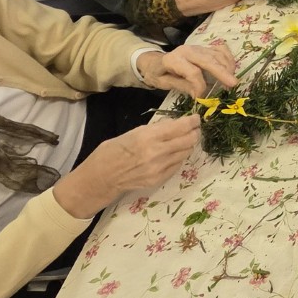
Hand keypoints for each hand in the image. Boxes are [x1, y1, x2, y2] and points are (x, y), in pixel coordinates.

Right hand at [52, 115, 200, 218]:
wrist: (101, 178)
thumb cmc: (112, 151)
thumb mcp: (132, 132)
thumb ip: (154, 129)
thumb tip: (173, 124)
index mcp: (147, 137)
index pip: (180, 127)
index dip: (192, 121)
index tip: (196, 118)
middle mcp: (156, 153)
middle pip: (188, 140)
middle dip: (195, 132)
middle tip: (195, 128)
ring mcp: (159, 168)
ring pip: (185, 153)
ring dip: (188, 144)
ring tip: (186, 139)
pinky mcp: (159, 180)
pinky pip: (177, 165)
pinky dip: (179, 156)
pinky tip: (174, 152)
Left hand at [136, 41, 238, 97]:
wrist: (155, 61)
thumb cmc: (159, 74)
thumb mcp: (164, 83)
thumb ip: (183, 87)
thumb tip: (199, 95)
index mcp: (174, 60)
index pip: (193, 72)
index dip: (200, 86)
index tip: (201, 98)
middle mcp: (187, 50)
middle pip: (208, 60)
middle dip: (222, 72)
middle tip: (233, 84)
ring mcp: (198, 47)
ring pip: (217, 54)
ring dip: (227, 67)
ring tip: (231, 81)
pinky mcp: (204, 47)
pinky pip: (220, 50)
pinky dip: (228, 58)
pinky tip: (231, 69)